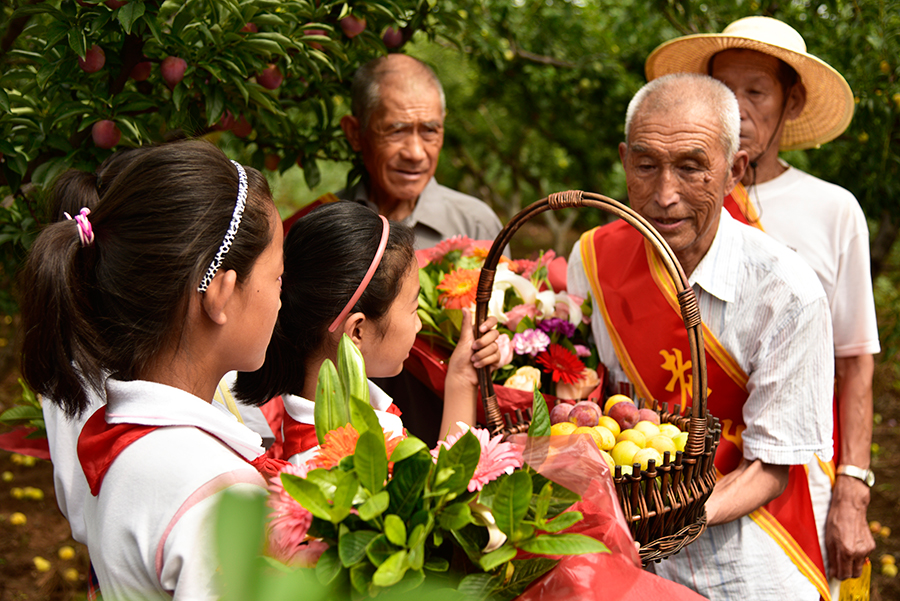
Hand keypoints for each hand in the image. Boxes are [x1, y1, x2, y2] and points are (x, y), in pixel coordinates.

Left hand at [441, 308, 497, 436]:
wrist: (462, 376)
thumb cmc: (459, 358)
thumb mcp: (463, 340)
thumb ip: (466, 324)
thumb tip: (464, 308)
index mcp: (479, 332)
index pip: (492, 321)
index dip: (489, 323)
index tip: (481, 329)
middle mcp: (487, 339)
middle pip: (495, 334)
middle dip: (483, 342)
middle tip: (473, 348)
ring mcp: (492, 350)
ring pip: (495, 347)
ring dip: (482, 354)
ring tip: (473, 360)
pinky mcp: (495, 361)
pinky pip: (496, 357)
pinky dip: (485, 361)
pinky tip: (478, 365)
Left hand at [826, 475, 874, 579]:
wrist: (849, 506)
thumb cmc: (835, 521)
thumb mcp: (828, 539)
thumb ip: (831, 558)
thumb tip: (832, 572)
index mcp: (846, 551)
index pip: (844, 575)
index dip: (837, 575)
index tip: (833, 572)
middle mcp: (859, 552)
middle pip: (854, 574)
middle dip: (846, 572)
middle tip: (838, 565)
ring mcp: (867, 549)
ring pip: (860, 566)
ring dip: (851, 564)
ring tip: (843, 552)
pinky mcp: (871, 545)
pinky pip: (864, 557)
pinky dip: (857, 555)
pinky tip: (850, 544)